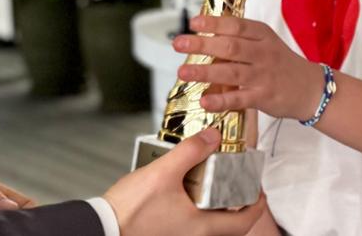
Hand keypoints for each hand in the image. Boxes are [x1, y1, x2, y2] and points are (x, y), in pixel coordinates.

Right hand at [102, 128, 265, 235]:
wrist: (102, 228)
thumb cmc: (129, 211)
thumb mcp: (163, 172)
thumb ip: (190, 151)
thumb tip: (213, 136)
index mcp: (203, 227)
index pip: (245, 220)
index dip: (257, 203)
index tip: (259, 188)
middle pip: (232, 226)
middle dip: (239, 205)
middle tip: (240, 184)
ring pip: (213, 227)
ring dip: (218, 208)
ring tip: (214, 184)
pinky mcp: (169, 235)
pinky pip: (194, 226)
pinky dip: (199, 211)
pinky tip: (186, 193)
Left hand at [173, 15, 325, 120]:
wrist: (311, 89)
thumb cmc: (281, 64)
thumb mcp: (266, 43)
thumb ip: (240, 38)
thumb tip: (206, 31)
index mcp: (263, 35)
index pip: (236, 26)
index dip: (213, 23)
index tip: (193, 22)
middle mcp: (263, 53)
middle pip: (230, 46)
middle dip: (202, 44)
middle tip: (178, 43)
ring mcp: (264, 76)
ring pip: (231, 72)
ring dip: (205, 71)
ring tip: (182, 72)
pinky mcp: (264, 98)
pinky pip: (239, 99)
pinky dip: (221, 100)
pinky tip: (204, 101)